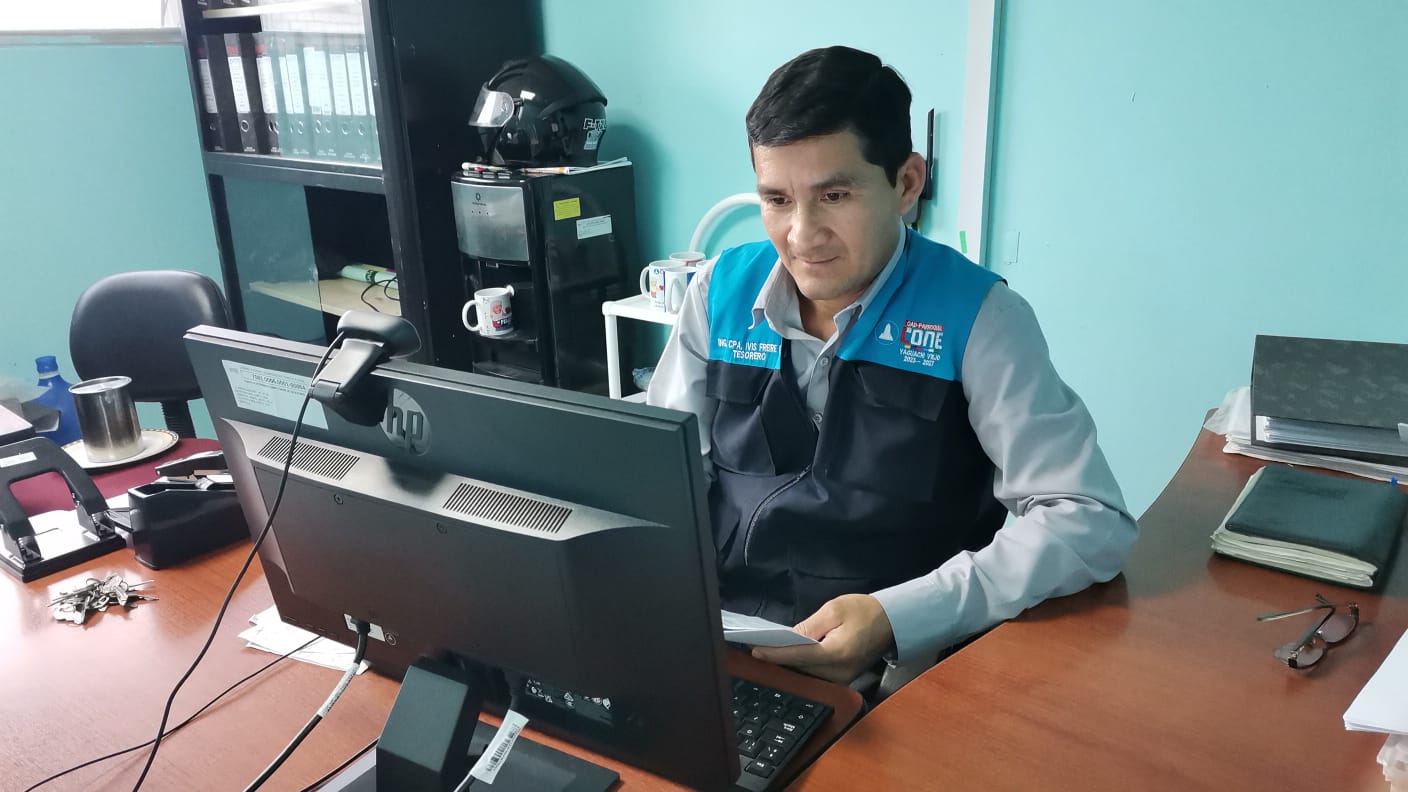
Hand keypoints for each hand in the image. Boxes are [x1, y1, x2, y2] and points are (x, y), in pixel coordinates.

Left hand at [750, 594, 894, 683]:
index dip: (775, 653)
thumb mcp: (834, 609)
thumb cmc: (864, 611)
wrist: (893, 622)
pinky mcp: (844, 680)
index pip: (798, 655)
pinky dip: (802, 666)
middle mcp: (840, 672)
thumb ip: (809, 626)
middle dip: (778, 659)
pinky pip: (817, 675)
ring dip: (788, 663)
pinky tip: (789, 656)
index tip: (755, 651)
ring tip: (768, 652)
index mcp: (837, 653)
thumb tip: (787, 638)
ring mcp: (843, 680)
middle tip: (756, 648)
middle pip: (800, 668)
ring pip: (807, 674)